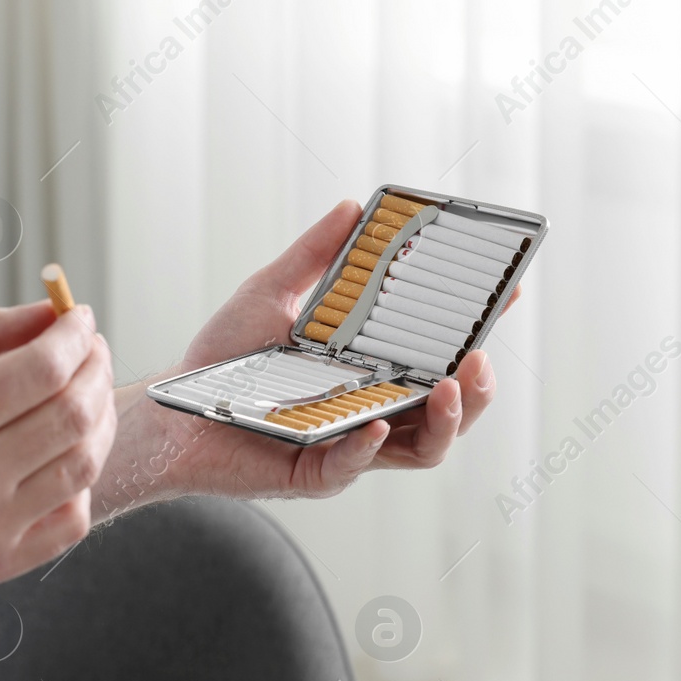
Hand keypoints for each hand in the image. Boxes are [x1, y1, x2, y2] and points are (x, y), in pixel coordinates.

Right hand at [0, 302, 116, 587]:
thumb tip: (47, 313)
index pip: (43, 369)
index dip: (74, 336)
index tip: (81, 319)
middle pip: (72, 414)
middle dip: (95, 369)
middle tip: (90, 352)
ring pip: (83, 465)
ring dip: (101, 420)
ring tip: (89, 396)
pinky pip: (73, 520)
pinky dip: (84, 482)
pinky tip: (67, 456)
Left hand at [162, 200, 512, 498]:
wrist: (173, 410)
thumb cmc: (224, 359)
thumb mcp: (270, 294)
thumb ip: (313, 256)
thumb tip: (353, 208)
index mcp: (374, 368)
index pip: (440, 351)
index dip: (479, 327)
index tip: (507, 292)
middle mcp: (373, 408)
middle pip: (449, 409)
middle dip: (476, 388)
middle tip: (478, 359)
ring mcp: (348, 444)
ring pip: (423, 448)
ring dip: (445, 422)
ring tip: (446, 387)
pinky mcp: (315, 473)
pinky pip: (352, 468)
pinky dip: (366, 446)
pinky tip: (372, 424)